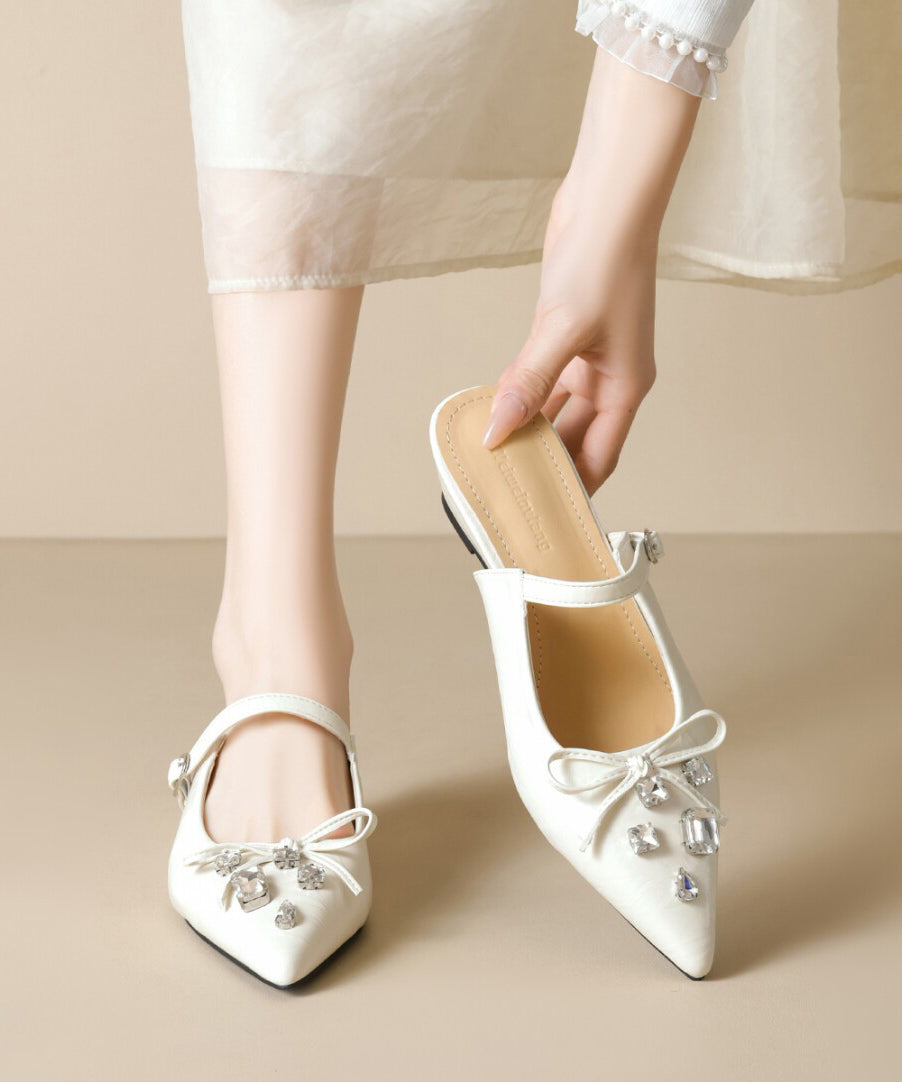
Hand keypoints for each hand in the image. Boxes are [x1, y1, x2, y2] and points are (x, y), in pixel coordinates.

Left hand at [483, 182, 657, 493]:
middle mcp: (611, 378)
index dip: (574, 490)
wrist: (608, 199)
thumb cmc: (605, 259)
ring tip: (495, 457)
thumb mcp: (563, 330)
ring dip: (529, 430)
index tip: (544, 514)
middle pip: (577, 439)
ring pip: (556, 410)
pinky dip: (521, 396)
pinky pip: (542, 380)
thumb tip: (496, 431)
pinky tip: (495, 411)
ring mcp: (589, 356)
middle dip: (546, 462)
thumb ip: (529, 384)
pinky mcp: (566, 334)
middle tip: (507, 488)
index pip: (600, 458)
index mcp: (626, 387)